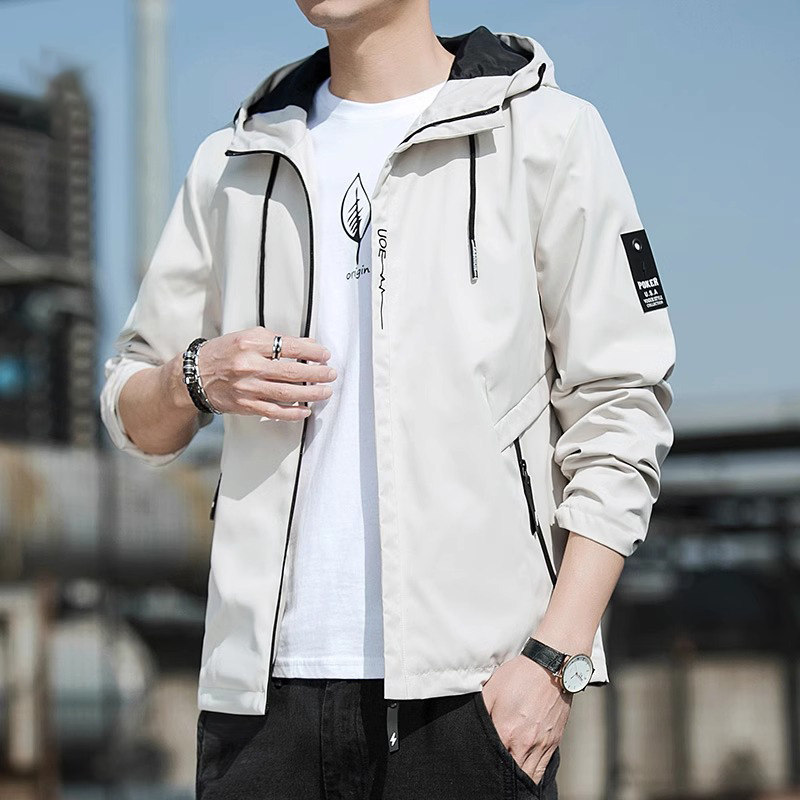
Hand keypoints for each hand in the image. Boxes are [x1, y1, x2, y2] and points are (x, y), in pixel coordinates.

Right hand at [195, 327, 335, 419]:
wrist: (194, 375)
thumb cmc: (223, 353)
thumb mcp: (247, 338)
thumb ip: (276, 340)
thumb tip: (308, 343)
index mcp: (250, 344)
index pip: (289, 346)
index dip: (311, 351)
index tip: (325, 354)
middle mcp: (249, 366)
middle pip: (292, 371)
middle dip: (317, 373)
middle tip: (331, 373)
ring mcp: (247, 388)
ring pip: (287, 393)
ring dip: (311, 393)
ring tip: (325, 391)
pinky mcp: (246, 405)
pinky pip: (274, 412)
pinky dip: (293, 413)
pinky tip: (306, 410)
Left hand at [480, 654, 571, 783]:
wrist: (550, 666)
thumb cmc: (519, 675)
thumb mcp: (491, 691)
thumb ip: (481, 714)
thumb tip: (474, 729)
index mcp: (507, 732)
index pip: (496, 763)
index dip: (489, 769)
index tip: (483, 773)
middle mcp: (526, 743)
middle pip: (515, 776)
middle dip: (506, 781)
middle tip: (496, 782)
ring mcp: (543, 743)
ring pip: (532, 776)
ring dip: (521, 780)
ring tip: (511, 782)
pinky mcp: (555, 740)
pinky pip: (545, 767)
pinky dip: (535, 774)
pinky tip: (527, 772)